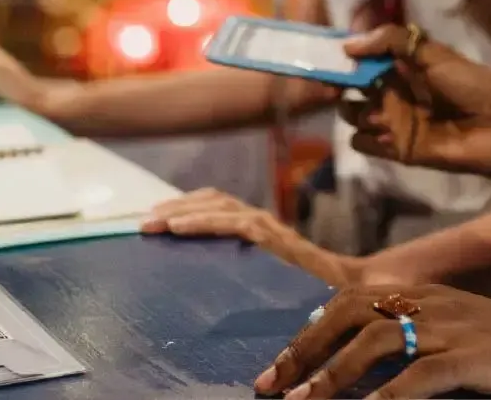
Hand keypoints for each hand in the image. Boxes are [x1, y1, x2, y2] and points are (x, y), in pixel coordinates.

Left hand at [140, 188, 357, 287]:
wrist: (347, 292)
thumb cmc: (306, 291)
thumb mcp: (261, 276)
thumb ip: (237, 268)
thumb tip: (197, 277)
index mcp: (256, 226)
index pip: (215, 204)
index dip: (183, 207)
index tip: (152, 220)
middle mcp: (260, 219)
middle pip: (212, 199)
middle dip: (174, 207)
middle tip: (142, 223)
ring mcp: (267, 225)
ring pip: (218, 205)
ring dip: (181, 211)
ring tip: (153, 224)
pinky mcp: (272, 237)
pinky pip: (231, 223)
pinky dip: (202, 221)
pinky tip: (178, 229)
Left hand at [253, 284, 490, 399]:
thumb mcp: (463, 343)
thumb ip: (416, 348)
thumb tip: (361, 375)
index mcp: (430, 296)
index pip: (352, 300)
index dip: (309, 333)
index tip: (277, 371)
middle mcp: (437, 303)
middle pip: (353, 313)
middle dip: (306, 351)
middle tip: (271, 387)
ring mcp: (459, 327)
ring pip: (376, 343)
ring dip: (331, 378)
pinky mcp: (481, 357)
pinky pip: (421, 376)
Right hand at [340, 26, 490, 178]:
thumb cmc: (471, 86)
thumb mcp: (435, 54)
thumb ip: (392, 41)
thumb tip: (348, 44)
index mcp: (404, 66)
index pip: (365, 58)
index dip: (347, 56)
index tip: (333, 54)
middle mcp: (394, 92)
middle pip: (352, 87)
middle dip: (340, 83)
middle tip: (337, 85)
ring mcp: (393, 121)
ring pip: (353, 114)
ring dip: (356, 111)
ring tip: (380, 112)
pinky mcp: (396, 149)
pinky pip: (362, 143)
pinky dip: (365, 137)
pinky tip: (384, 132)